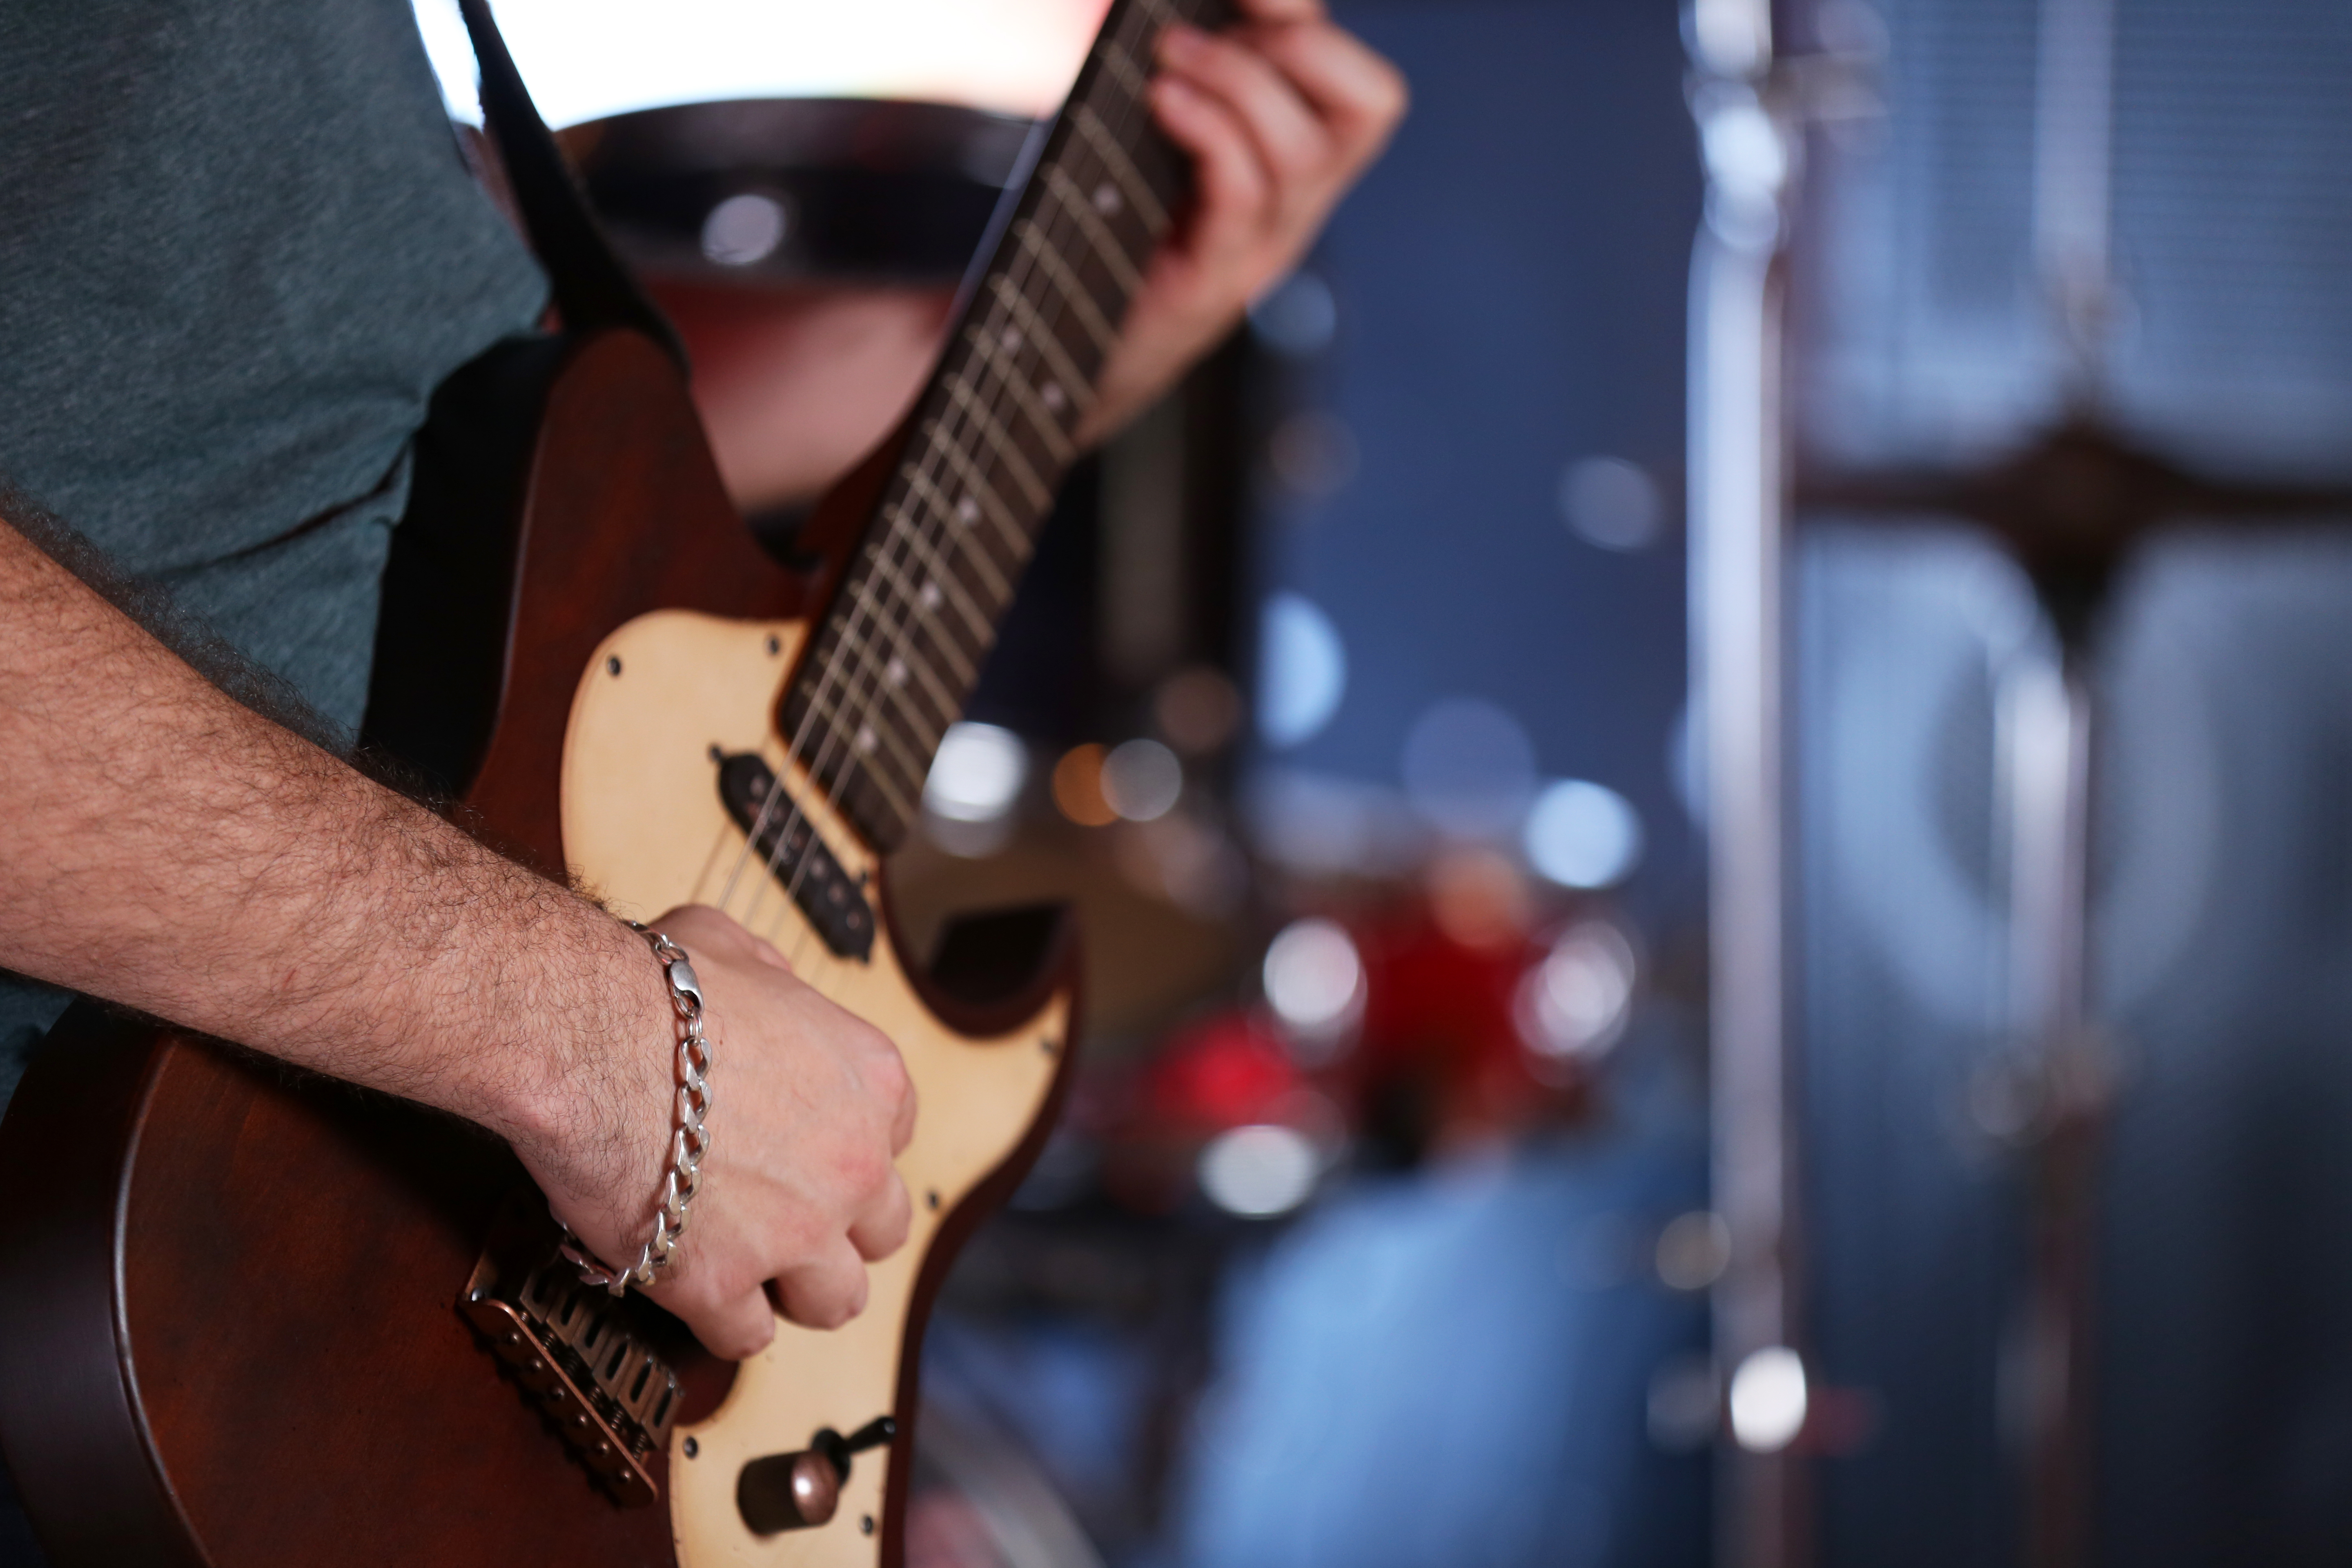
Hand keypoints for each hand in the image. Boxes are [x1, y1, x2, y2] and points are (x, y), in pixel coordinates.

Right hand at [517, 905, 915, 1359]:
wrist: (584, 1037)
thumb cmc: (647, 987)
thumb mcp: (735, 948)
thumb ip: (772, 982)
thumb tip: (766, 993)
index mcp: (868, 1079)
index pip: (895, 1136)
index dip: (848, 1146)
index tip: (810, 1150)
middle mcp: (852, 1162)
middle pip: (883, 1228)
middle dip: (841, 1229)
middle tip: (788, 1219)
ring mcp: (795, 1232)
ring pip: (837, 1299)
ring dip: (798, 1289)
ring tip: (752, 1271)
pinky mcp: (721, 1283)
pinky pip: (748, 1336)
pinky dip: (723, 1321)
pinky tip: (693, 1289)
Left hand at [1079, 0, 1407, 444]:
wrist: (1056, 347)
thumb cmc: (1105, 227)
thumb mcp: (1163, 133)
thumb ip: (1198, 76)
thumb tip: (1201, 14)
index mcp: (1293, 167)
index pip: (1365, 89)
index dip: (1319, 29)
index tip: (1250, 5)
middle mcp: (1295, 208)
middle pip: (1372, 106)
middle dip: (1301, 41)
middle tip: (1213, 29)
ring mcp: (1261, 250)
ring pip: (1305, 150)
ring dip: (1237, 78)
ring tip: (1169, 59)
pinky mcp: (1212, 283)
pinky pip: (1245, 194)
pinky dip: (1209, 130)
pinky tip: (1162, 101)